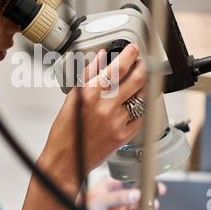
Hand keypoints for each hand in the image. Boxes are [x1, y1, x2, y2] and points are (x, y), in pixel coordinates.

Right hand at [39, 44, 146, 190]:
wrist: (66, 160)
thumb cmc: (65, 131)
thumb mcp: (72, 97)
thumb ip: (88, 75)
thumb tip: (99, 57)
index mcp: (90, 93)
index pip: (117, 67)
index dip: (129, 54)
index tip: (133, 49)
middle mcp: (105, 105)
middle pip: (136, 78)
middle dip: (142, 66)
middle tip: (142, 62)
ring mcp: (117, 120)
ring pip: (141, 96)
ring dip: (145, 85)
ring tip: (142, 80)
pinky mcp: (124, 135)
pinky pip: (141, 116)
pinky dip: (142, 106)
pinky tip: (139, 102)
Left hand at [66, 178, 166, 209]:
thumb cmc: (77, 207)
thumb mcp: (99, 199)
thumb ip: (118, 198)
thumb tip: (136, 194)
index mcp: (112, 185)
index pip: (132, 182)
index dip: (143, 182)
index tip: (153, 183)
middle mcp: (117, 198)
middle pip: (138, 196)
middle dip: (148, 196)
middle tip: (156, 194)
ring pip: (137, 209)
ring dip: (145, 208)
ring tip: (151, 205)